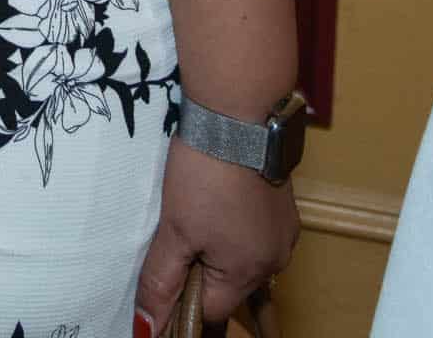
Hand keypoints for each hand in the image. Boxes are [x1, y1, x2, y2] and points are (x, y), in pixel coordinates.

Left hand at [134, 141, 296, 333]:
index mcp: (250, 272)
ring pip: (243, 257)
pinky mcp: (283, 206)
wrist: (239, 114)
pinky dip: (234, 226)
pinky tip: (217, 200)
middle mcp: (276, 259)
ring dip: (218, 247)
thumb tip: (148, 327)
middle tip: (178, 233)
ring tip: (196, 213)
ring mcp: (284, 232)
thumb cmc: (205, 173)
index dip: (184, 297)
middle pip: (230, 285)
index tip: (165, 272)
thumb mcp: (175, 229)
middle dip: (202, 270)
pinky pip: (255, 232)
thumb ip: (162, 280)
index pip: (213, 310)